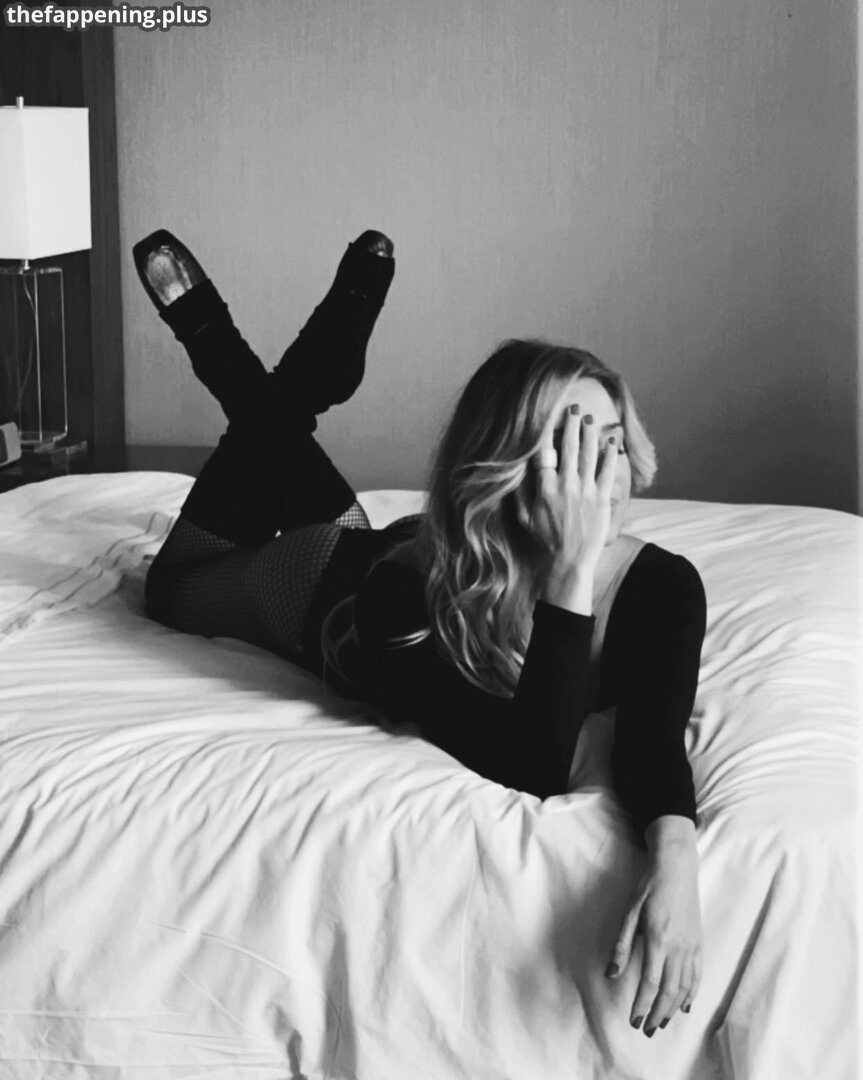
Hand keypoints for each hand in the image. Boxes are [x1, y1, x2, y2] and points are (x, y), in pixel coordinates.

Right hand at [516, 403, 617, 578]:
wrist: (570, 560)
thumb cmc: (546, 539)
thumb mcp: (524, 518)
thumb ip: (520, 493)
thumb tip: (516, 472)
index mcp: (545, 489)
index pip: (545, 453)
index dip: (546, 435)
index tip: (547, 420)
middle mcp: (565, 485)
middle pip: (568, 447)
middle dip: (571, 425)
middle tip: (573, 409)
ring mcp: (585, 491)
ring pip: (588, 454)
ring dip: (589, 434)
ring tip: (590, 419)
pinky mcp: (601, 498)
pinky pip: (606, 470)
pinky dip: (609, 454)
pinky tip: (611, 440)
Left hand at [606, 838, 701, 1036]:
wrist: (677, 866)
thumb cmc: (649, 886)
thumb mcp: (629, 911)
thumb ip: (621, 945)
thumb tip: (611, 974)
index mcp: (658, 939)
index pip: (649, 982)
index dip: (642, 1005)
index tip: (634, 1020)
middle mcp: (678, 947)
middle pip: (669, 990)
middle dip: (657, 1013)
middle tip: (647, 1031)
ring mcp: (691, 945)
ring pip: (685, 986)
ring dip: (673, 1008)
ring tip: (662, 1023)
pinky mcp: (699, 942)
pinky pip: (697, 974)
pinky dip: (691, 993)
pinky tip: (685, 1006)